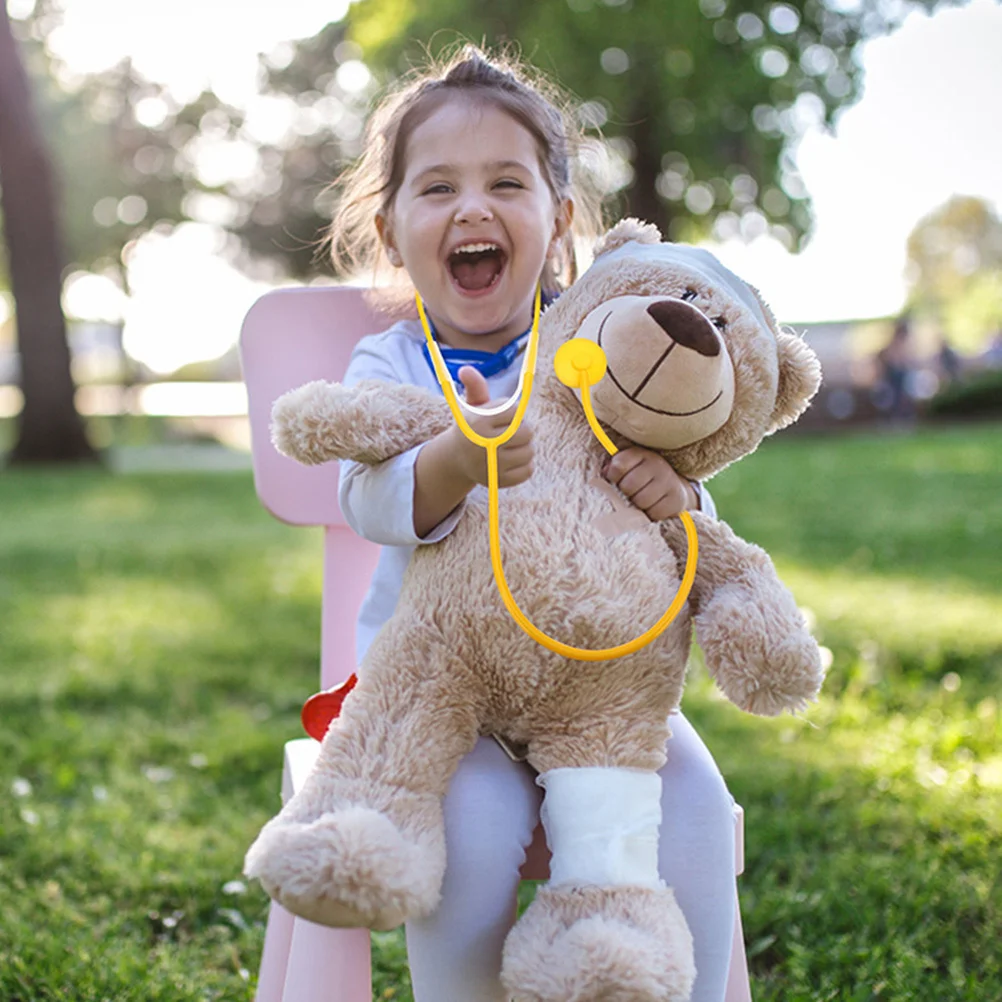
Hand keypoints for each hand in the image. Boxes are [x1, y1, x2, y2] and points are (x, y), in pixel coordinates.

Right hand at [447, 367, 534, 488]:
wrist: (457, 459)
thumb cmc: (471, 427)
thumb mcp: (472, 405)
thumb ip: (475, 386)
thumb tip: (466, 369)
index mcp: (479, 422)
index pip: (515, 411)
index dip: (513, 413)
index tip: (503, 417)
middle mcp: (484, 444)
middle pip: (527, 432)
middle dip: (523, 430)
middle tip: (511, 432)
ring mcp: (492, 465)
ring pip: (529, 452)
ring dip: (525, 448)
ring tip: (512, 446)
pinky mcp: (499, 481)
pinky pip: (528, 470)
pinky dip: (525, 465)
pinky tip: (512, 461)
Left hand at [601, 446, 696, 520]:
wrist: (676, 488)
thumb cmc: (644, 478)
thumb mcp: (630, 466)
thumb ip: (614, 467)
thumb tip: (605, 474)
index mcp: (641, 454)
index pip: (619, 466)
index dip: (612, 477)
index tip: (615, 480)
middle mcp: (657, 465)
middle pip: (629, 485)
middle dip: (625, 493)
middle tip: (629, 494)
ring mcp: (668, 482)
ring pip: (641, 501)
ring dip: (637, 505)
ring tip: (639, 502)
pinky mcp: (676, 500)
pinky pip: (655, 513)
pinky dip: (650, 515)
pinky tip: (651, 508)